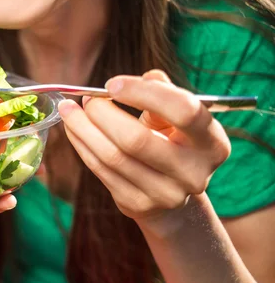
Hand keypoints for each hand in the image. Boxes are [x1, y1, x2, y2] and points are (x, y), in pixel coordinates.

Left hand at [59, 70, 230, 221]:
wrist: (172, 191)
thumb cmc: (171, 140)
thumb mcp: (175, 118)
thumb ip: (164, 93)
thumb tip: (148, 77)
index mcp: (212, 142)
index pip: (183, 111)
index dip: (144, 94)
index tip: (112, 83)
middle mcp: (194, 172)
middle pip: (137, 140)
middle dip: (102, 114)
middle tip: (86, 98)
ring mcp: (167, 194)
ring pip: (113, 157)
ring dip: (83, 129)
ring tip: (69, 110)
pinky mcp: (139, 205)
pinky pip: (102, 171)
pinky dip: (82, 146)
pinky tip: (73, 130)